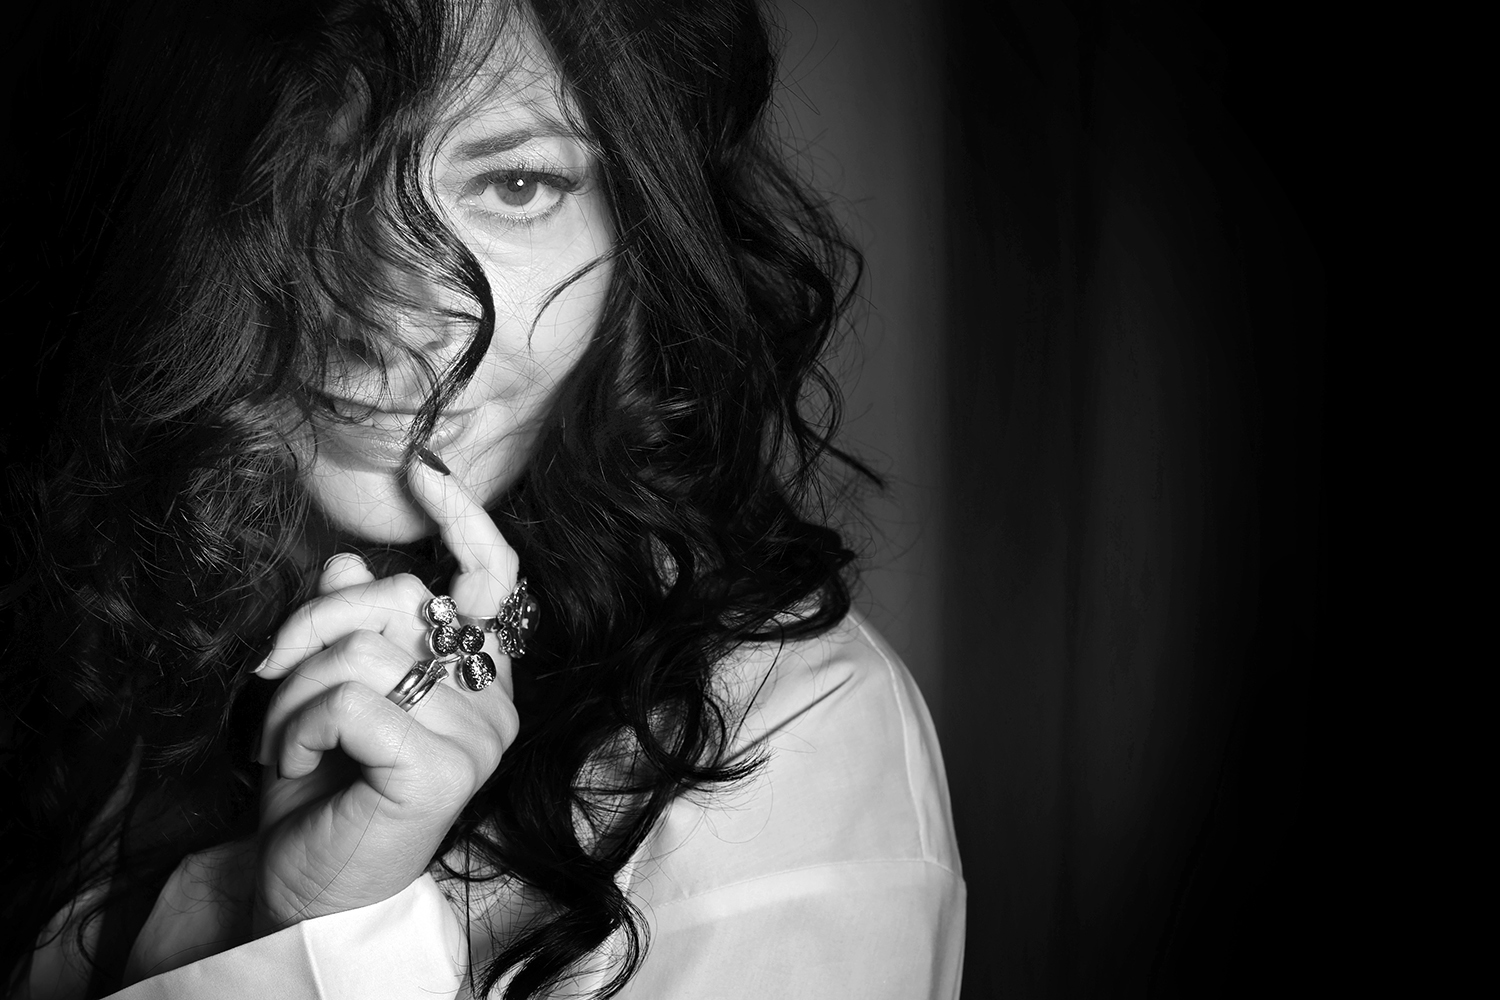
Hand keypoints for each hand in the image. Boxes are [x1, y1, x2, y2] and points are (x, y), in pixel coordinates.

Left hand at [251, 459, 520, 933]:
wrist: (302, 889)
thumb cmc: (321, 791)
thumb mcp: (325, 692)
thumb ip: (350, 626)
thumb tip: (345, 567)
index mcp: (479, 673)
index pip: (494, 576)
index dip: (464, 518)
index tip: (423, 471)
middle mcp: (495, 699)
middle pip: (402, 598)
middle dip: (309, 626)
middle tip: (265, 674)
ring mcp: (478, 737)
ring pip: (363, 651)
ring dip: (291, 694)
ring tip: (281, 739)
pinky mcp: (444, 772)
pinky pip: (354, 700)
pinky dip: (301, 724)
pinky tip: (295, 760)